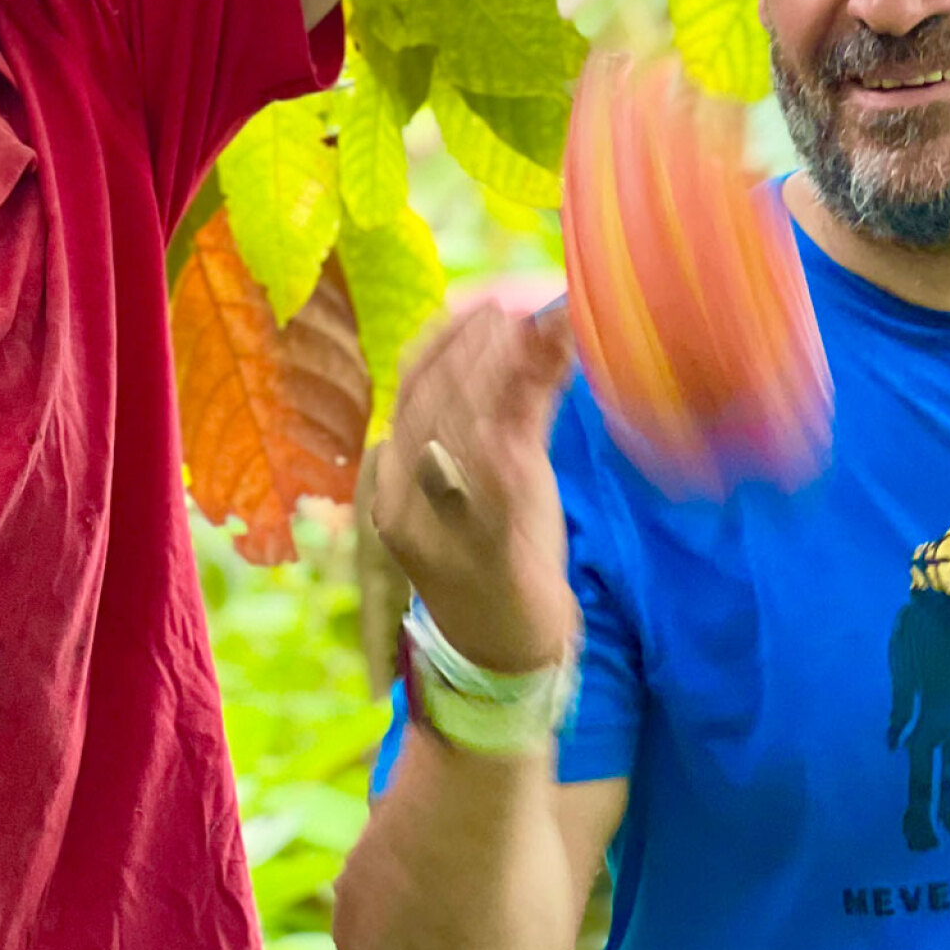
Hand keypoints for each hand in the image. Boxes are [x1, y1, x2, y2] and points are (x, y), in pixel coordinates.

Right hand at [370, 301, 577, 675]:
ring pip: (463, 408)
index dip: (451, 327)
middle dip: (482, 332)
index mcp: (391, 476)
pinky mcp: (491, 533)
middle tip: (528, 298)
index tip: (493, 296)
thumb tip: (538, 326)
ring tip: (546, 316)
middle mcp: (402, 493)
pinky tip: (559, 352)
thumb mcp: (483, 477)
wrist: (502, 652)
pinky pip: (504, 444)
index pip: (410, 378)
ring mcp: (441, 516)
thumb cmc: (495, 552)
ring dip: (506, 352)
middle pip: (434, 385)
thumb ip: (499, 409)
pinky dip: (532, 386)